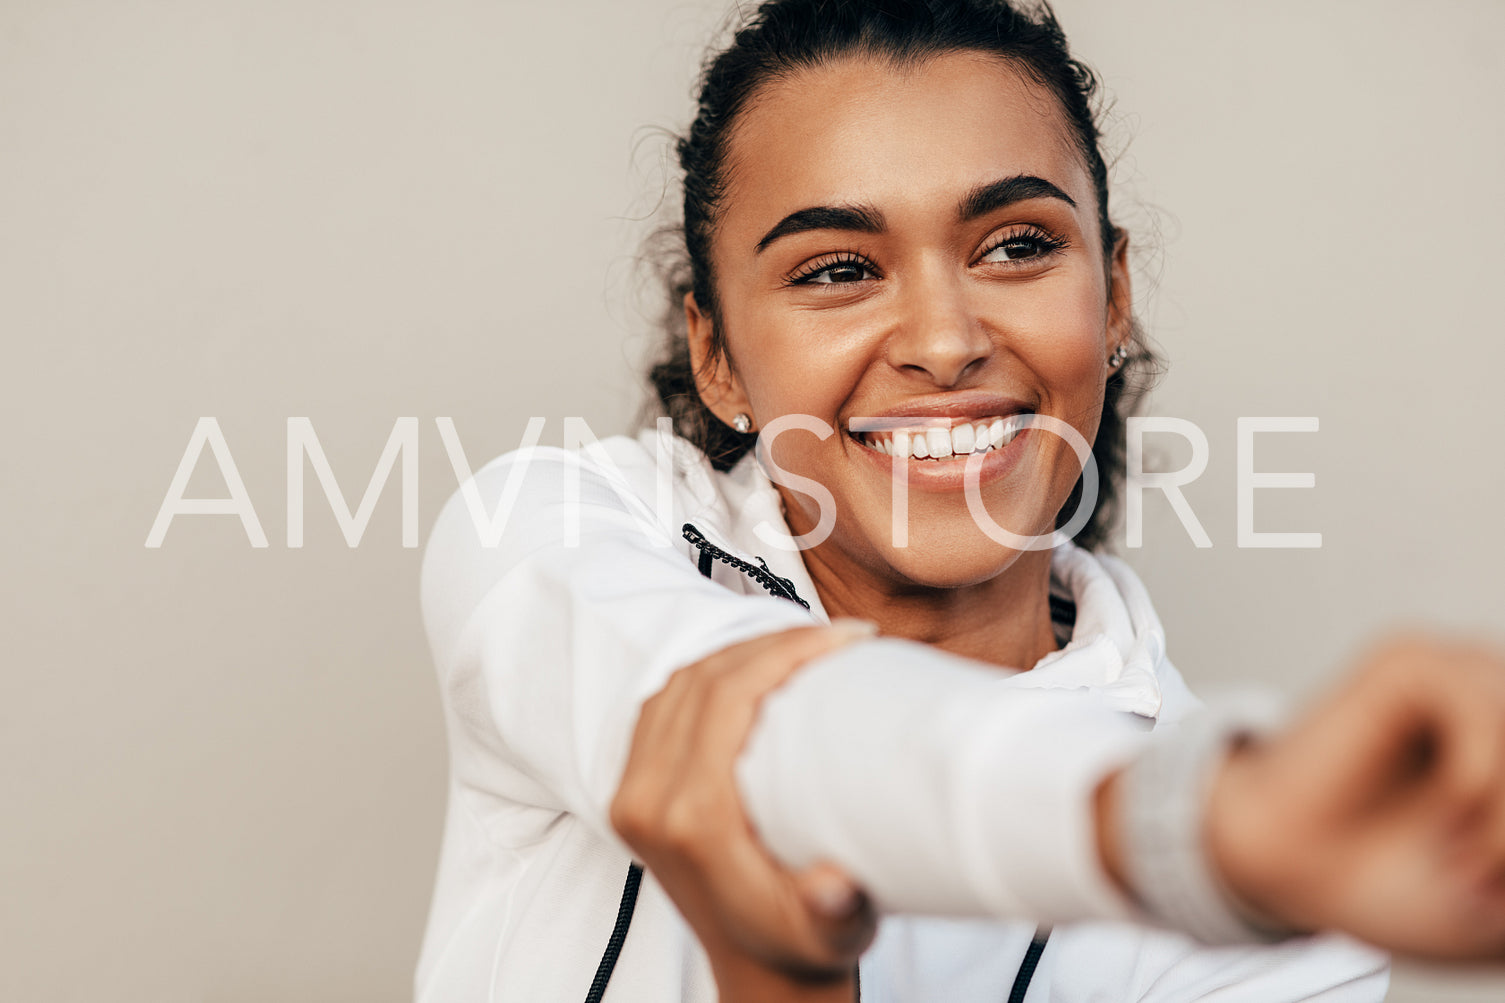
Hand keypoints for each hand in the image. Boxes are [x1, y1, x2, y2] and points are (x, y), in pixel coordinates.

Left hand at [610, 621, 880, 998]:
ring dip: (741, 651)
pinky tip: (754, 668)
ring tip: (804, 642)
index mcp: (689, 819)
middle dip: (773, 641)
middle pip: (703, 679)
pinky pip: (662, 705)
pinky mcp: (632, 790)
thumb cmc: (801, 946)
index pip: (728, 697)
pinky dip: (709, 674)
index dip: (785, 649)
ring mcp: (632, 794)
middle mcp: (648, 801)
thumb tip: (834, 889)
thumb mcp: (831, 937)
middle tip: (835, 635)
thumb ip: (833, 916)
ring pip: (680, 684)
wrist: (761, 976)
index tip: (843, 637)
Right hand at [1202, 633, 1504, 958]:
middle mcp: (1501, 695)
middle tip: (1487, 883)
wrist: (1291, 870)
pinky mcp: (1410, 662)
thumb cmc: (1392, 877)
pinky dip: (1477, 782)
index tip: (1495, 874)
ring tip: (1466, 861)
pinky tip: (1445, 814)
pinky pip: (1484, 715)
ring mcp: (1461, 672)